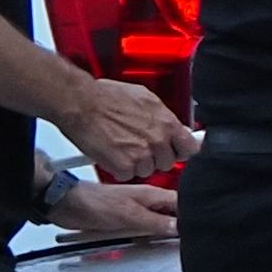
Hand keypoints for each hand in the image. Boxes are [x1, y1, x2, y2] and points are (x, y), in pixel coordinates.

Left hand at [50, 175, 179, 244]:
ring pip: (155, 227)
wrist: (67, 206)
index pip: (182, 205)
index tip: (193, 232)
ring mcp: (135, 213)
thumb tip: (177, 228)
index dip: (190, 217)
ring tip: (155, 244)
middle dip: (173, 230)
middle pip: (170, 217)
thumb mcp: (130, 215)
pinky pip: (139, 234)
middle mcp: (146, 203)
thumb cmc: (94, 203)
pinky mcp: (123, 222)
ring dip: (154, 236)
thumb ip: (155, 222)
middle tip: (174, 243)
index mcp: (152, 195)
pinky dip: (140, 240)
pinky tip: (138, 244)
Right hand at [56, 73, 192, 178]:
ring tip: (122, 148)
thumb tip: (173, 124)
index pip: (190, 148)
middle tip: (140, 147)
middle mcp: (157, 140)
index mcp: (167, 123)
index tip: (175, 151)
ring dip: (136, 163)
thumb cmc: (106, 97)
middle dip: (155, 157)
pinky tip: (112, 155)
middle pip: (168, 162)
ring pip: (148, 170)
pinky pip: (128, 175)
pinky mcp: (124, 166)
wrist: (81, 103)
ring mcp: (142, 155)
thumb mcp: (145, 98)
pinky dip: (119, 169)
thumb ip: (163, 115)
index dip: (181, 150)